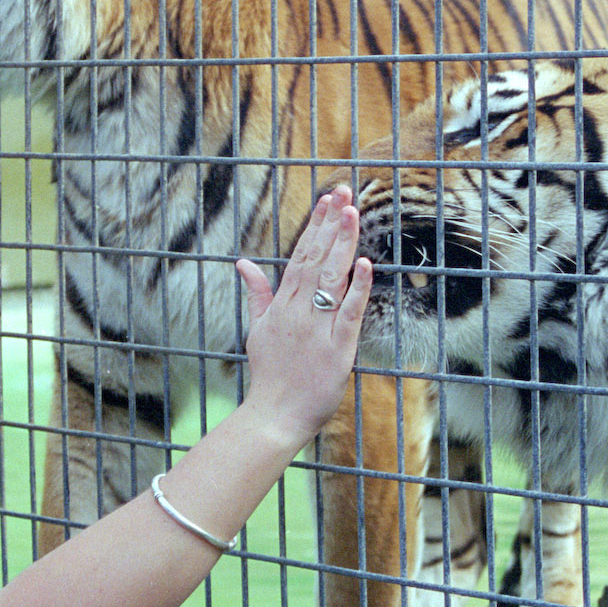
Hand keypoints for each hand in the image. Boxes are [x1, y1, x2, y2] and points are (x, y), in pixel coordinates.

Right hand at [235, 186, 371, 445]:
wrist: (274, 415)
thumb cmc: (270, 374)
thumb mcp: (258, 329)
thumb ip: (256, 294)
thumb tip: (243, 262)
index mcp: (282, 305)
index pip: (300, 255)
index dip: (315, 226)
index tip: (327, 200)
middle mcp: (298, 310)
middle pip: (316, 258)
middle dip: (331, 223)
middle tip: (343, 191)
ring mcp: (317, 327)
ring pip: (331, 277)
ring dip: (342, 243)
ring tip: (352, 212)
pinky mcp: (337, 347)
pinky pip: (348, 312)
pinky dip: (356, 288)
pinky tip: (364, 263)